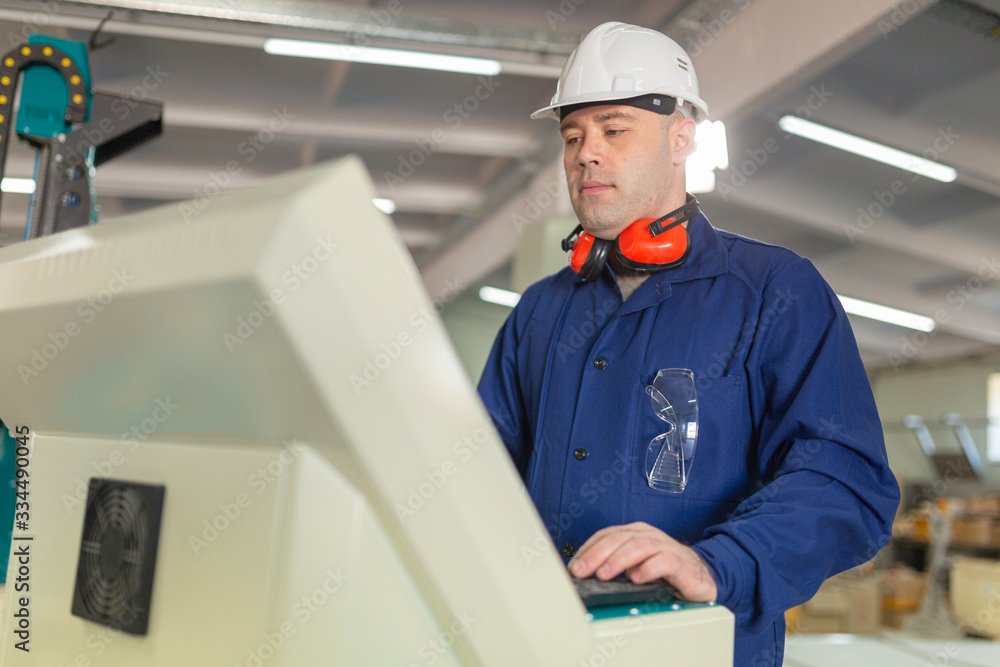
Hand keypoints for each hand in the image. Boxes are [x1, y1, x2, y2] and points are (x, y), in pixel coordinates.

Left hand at [567, 521, 716, 602]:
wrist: (701, 576)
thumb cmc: (665, 571)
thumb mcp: (635, 565)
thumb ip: (615, 566)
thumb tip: (586, 575)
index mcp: (634, 533)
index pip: (605, 535)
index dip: (587, 549)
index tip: (573, 567)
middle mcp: (648, 536)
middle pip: (618, 538)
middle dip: (596, 554)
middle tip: (581, 571)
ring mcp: (665, 547)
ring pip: (638, 546)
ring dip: (618, 560)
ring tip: (604, 574)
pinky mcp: (680, 562)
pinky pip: (663, 561)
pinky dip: (648, 569)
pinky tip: (637, 579)